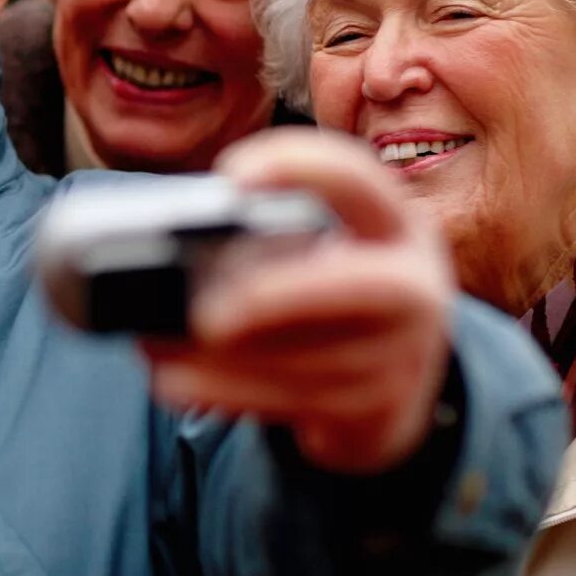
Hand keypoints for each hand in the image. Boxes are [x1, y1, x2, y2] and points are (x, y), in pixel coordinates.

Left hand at [143, 128, 453, 474]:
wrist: (388, 395)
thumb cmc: (327, 306)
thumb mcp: (319, 257)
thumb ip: (269, 242)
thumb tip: (173, 248)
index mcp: (395, 224)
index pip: (359, 178)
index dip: (299, 167)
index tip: (230, 178)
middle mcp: (416, 284)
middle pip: (355, 285)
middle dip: (273, 297)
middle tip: (202, 313)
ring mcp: (406, 354)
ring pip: (315, 361)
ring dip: (227, 360)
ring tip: (159, 349)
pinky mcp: (378, 408)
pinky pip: (297, 402)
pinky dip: (227, 391)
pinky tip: (176, 383)